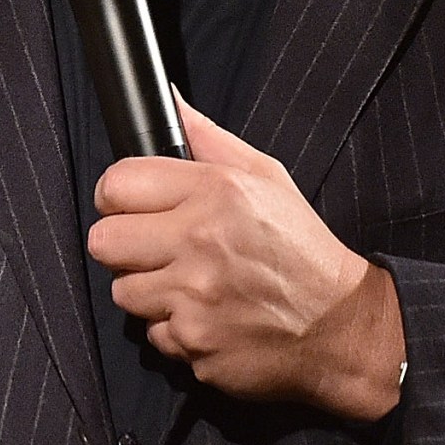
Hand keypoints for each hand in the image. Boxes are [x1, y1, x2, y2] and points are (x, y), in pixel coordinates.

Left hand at [87, 96, 403, 420]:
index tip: (129, 207)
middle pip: (103, 241)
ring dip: (148, 290)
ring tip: (186, 285)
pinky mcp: (194, 342)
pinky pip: (153, 334)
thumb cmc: (301, 249)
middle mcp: (200, 241)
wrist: (340, 325)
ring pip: (122, 292)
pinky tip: (206, 317)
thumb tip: (171, 102)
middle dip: (123, 246)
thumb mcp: (266, 178)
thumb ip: (209, 139)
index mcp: (215, 192)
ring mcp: (194, 297)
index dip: (116, 196)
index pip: (117, 183)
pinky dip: (174, 330)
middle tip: (153, 249)